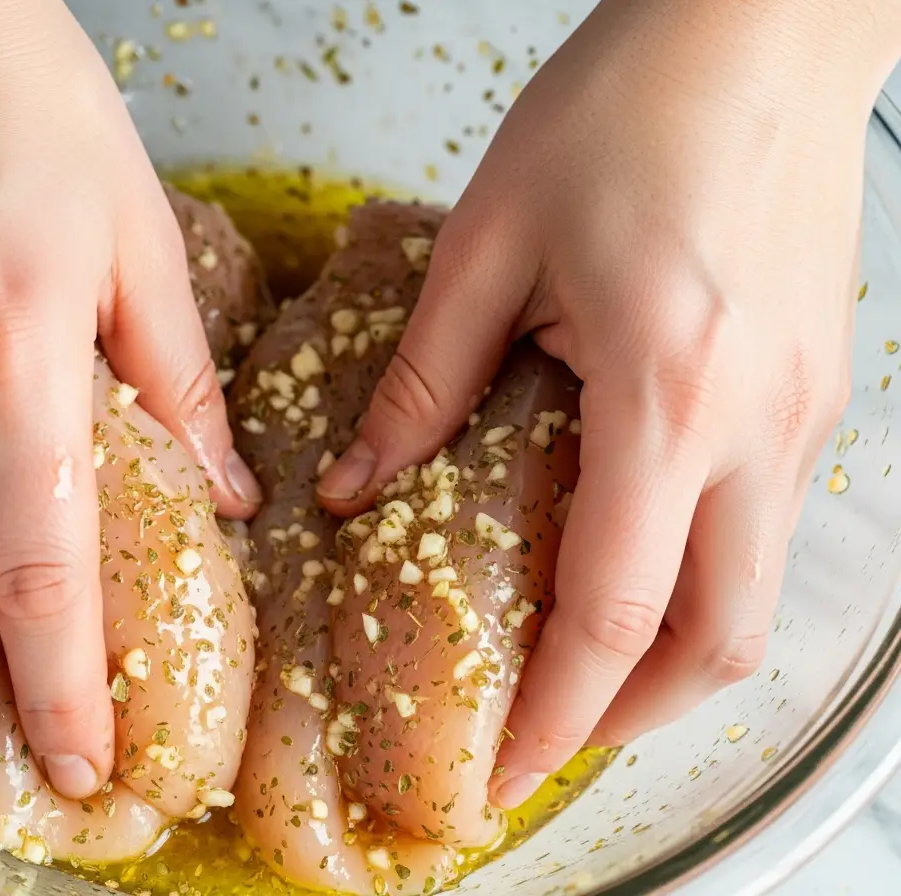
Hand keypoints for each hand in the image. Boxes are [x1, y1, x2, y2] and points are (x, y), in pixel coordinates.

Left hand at [317, 0, 900, 807]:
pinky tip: (631, 557)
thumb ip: (420, 383)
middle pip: (718, 644)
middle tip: (543, 739)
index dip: (556, 717)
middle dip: (631, 720)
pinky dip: (699, 578)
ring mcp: (806, 412)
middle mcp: (759, 424)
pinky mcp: (817, 388)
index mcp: (669, 391)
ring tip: (580, 669)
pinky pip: (764, 529)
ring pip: (756, 598)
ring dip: (671, 658)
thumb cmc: (626, 106)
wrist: (763, 24)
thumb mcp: (488, 243)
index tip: (506, 776)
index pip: (615, 611)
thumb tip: (351, 486)